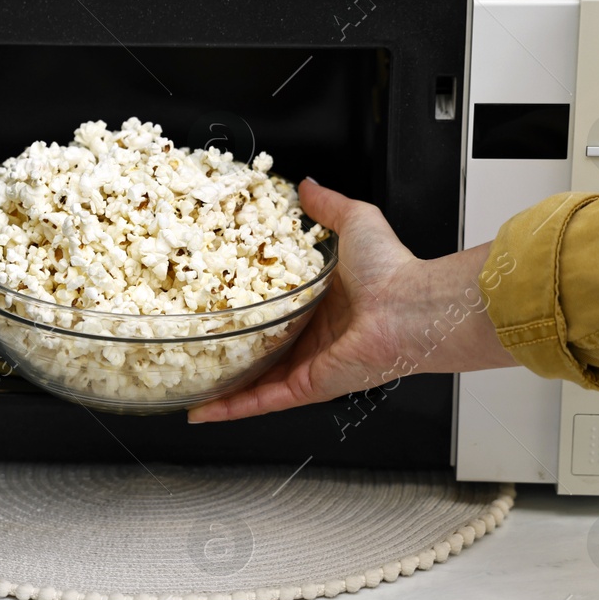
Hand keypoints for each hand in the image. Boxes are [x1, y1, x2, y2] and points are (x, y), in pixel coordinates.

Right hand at [186, 179, 514, 422]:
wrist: (409, 308)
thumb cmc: (391, 271)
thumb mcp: (354, 222)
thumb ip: (327, 207)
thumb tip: (307, 187)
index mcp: (324, 304)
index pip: (277, 309)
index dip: (247, 305)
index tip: (217, 298)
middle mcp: (316, 337)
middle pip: (262, 349)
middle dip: (229, 350)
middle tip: (194, 343)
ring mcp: (309, 365)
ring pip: (255, 381)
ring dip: (222, 386)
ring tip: (189, 385)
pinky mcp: (307, 386)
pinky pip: (263, 401)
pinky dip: (233, 408)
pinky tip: (204, 412)